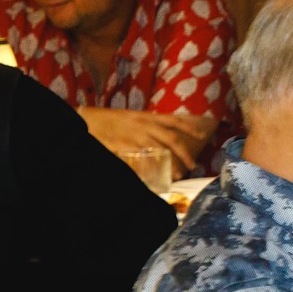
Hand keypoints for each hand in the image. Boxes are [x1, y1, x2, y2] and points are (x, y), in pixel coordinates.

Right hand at [78, 107, 215, 175]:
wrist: (89, 119)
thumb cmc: (113, 120)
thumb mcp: (134, 118)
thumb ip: (150, 124)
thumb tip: (164, 132)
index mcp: (148, 116)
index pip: (173, 120)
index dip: (189, 127)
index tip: (202, 135)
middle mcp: (144, 124)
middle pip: (171, 138)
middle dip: (185, 153)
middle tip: (194, 165)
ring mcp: (135, 135)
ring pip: (159, 150)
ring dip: (171, 163)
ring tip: (179, 175)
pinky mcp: (124, 145)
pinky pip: (141, 157)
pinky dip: (151, 166)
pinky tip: (157, 174)